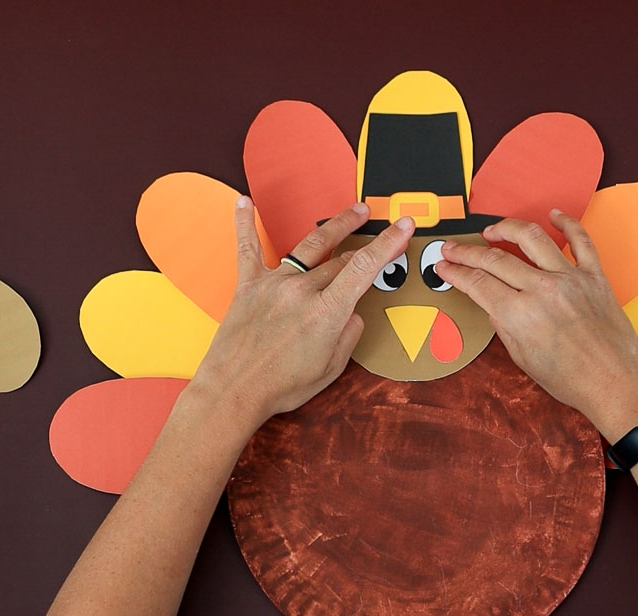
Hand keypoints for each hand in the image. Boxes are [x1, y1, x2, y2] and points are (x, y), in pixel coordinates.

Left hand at [190, 196, 414, 428]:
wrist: (233, 392)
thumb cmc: (281, 386)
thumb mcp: (331, 368)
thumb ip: (347, 334)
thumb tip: (352, 312)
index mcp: (326, 312)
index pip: (365, 268)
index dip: (388, 243)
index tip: (403, 226)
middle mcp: (301, 291)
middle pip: (340, 259)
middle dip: (366, 243)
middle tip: (382, 227)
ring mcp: (273, 284)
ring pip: (308, 246)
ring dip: (334, 226)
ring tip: (352, 213)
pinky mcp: (248, 286)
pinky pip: (247, 248)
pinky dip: (244, 223)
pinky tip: (243, 202)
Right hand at [435, 210, 637, 440]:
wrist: (616, 384)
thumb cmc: (570, 380)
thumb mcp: (522, 357)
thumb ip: (504, 324)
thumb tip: (493, 301)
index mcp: (519, 315)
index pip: (477, 282)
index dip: (455, 271)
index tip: (444, 265)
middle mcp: (542, 290)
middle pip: (495, 258)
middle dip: (467, 251)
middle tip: (452, 247)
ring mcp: (570, 278)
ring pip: (532, 237)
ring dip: (506, 228)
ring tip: (492, 230)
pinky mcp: (594, 276)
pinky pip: (580, 240)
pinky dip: (567, 223)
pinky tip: (554, 215)